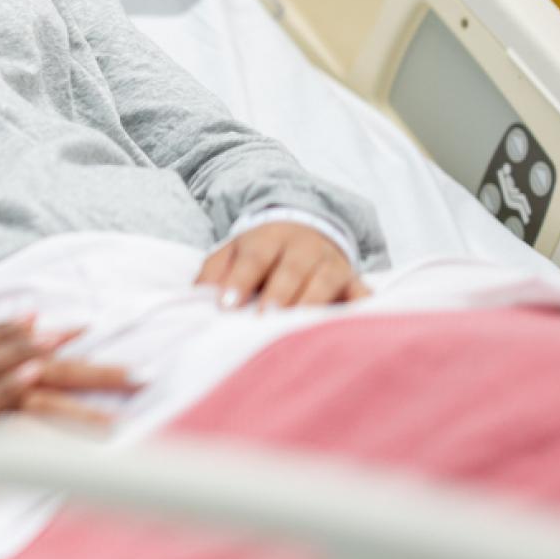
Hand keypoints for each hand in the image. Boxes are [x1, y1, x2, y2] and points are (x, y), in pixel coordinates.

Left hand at [195, 221, 368, 310]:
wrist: (306, 229)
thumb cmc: (260, 253)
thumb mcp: (232, 253)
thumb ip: (213, 273)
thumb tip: (196, 297)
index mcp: (268, 239)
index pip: (254, 258)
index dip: (240, 280)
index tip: (226, 306)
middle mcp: (304, 248)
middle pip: (292, 269)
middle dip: (278, 295)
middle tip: (262, 321)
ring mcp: (333, 264)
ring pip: (327, 281)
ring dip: (313, 304)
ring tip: (297, 329)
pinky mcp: (356, 282)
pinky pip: (363, 295)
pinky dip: (362, 308)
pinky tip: (354, 327)